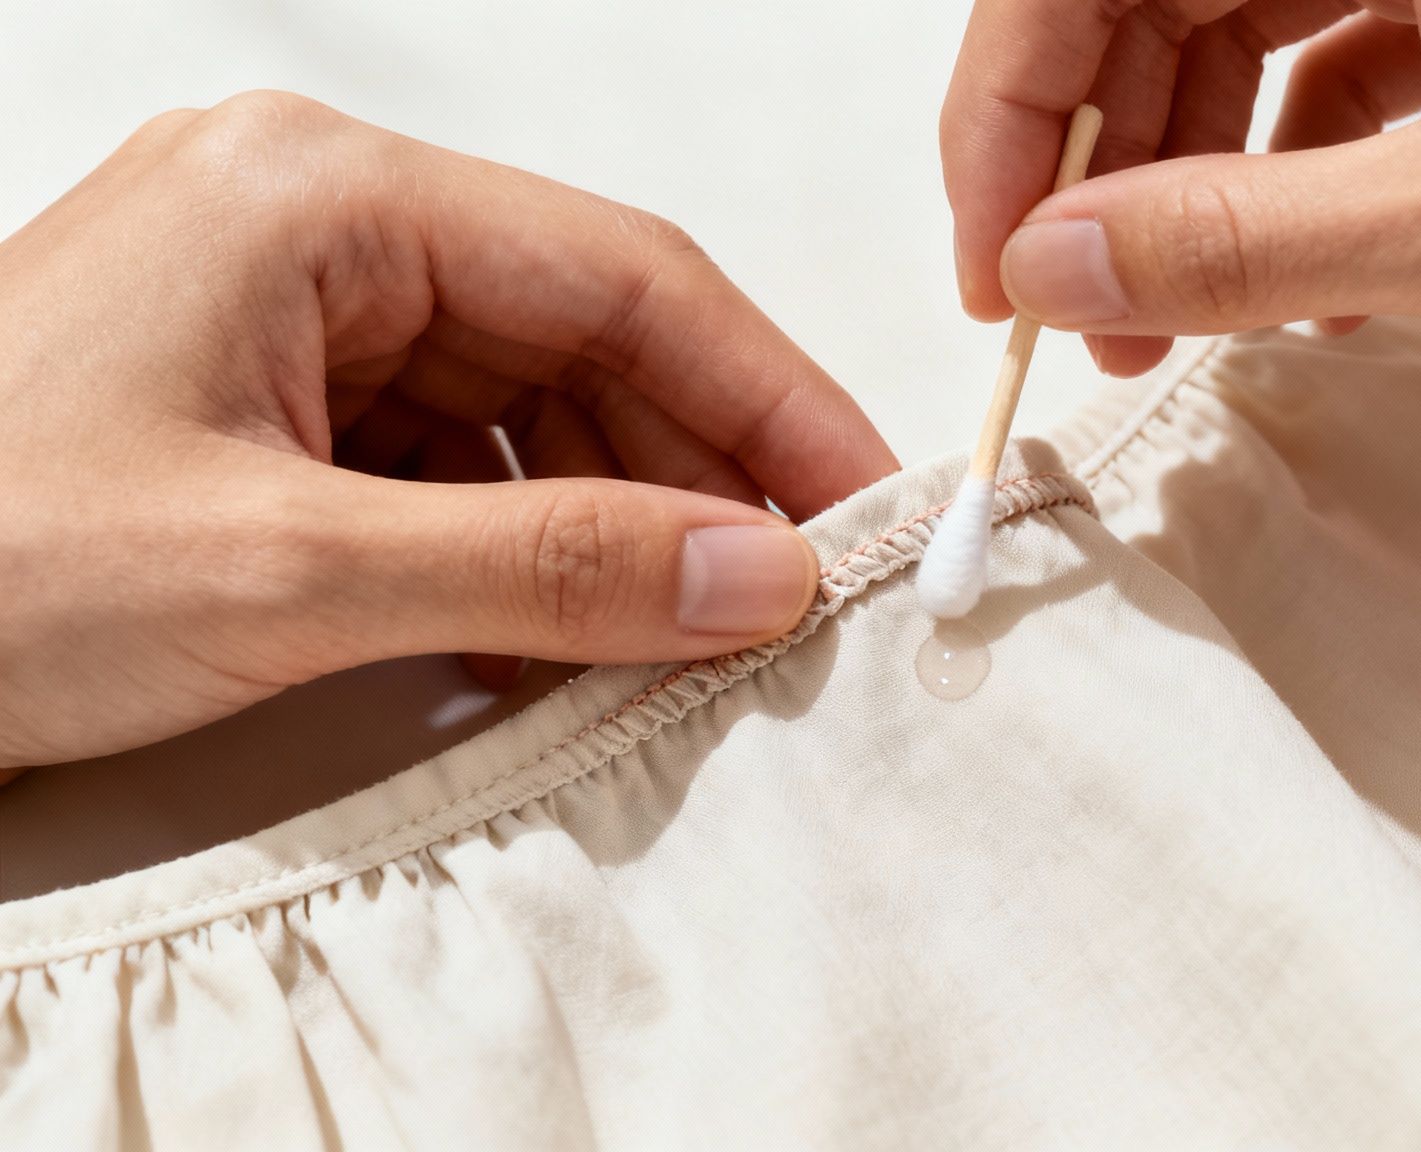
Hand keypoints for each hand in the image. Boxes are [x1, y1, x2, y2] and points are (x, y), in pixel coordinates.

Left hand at [0, 92, 896, 767]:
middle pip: (584, 334)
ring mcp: (287, 313)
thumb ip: (543, 571)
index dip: (768, 391)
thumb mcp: (285, 573)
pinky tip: (548, 641)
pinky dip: (515, 555)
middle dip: (695, 471)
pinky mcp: (266, 405)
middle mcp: (315, 225)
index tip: (865, 500)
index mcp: (319, 192)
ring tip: (679, 639)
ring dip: (609, 525)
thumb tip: (756, 574)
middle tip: (793, 594)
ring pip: (525, 406)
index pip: (622, 269)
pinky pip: (449, 464)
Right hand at [942, 0, 1420, 372]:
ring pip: (1242, 36)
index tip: (997, 251)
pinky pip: (1341, 76)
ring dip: (1190, 181)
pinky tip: (1304, 289)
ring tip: (1177, 325)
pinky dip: (1300, 182)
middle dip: (1098, 157)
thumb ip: (1241, 241)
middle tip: (1074, 313)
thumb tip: (1057, 264)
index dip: (1014, 103)